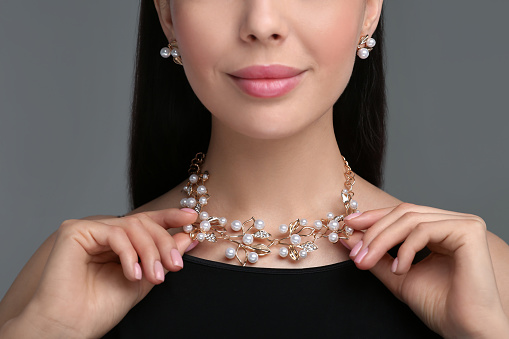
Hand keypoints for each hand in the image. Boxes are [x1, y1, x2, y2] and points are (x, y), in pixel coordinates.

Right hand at [14, 208, 198, 337]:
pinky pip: (114, 233)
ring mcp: (88, 229)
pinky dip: (129, 253)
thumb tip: (187, 237)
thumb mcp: (144, 279)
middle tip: (176, 265)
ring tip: (154, 277)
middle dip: (163, 243)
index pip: (145, 222)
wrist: (70, 327)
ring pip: (131, 226)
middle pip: (142, 222)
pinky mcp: (74, 231)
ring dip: (149, 251)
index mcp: (116, 242)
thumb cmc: (100, 308)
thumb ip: (162, 257)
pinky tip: (133, 274)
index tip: (192, 218)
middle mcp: (101, 232)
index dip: (169, 217)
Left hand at [342, 203, 508, 337]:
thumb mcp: (397, 274)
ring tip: (368, 261)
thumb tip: (348, 237)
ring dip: (382, 240)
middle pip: (404, 212)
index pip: (402, 213)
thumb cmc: (438, 306)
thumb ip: (376, 255)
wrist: (464, 330)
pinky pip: (425, 230)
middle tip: (356, 253)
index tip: (348, 225)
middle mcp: (454, 222)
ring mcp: (464, 224)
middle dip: (373, 232)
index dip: (374, 217)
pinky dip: (406, 249)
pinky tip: (400, 269)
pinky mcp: (469, 231)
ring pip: (410, 219)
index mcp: (440, 229)